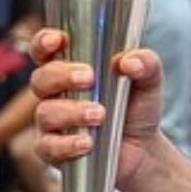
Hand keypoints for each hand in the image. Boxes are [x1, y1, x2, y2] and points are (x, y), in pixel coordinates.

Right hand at [30, 30, 164, 191]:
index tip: (58, 40)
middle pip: (41, 79)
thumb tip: (129, 62)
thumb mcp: (149, 81)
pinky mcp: (54, 151)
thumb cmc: (136, 108)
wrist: (143, 149)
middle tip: (89, 79)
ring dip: (72, 112)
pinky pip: (48, 146)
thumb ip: (145, 63)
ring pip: (45, 112)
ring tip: (100, 115)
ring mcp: (52, 123)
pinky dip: (67, 144)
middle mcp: (56, 93)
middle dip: (62, 76)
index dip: (44, 42)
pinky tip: (87, 142)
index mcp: (70, 68)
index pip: (45, 50)